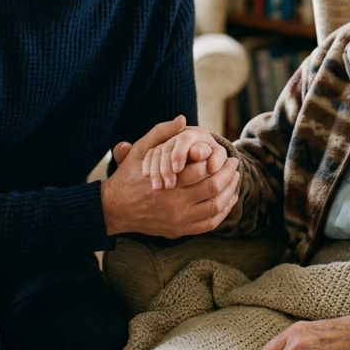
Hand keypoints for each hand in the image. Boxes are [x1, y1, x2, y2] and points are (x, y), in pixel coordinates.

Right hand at [101, 117, 239, 237]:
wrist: (114, 209)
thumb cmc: (128, 176)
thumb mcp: (140, 150)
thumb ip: (161, 133)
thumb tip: (182, 119)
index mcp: (167, 182)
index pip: (203, 170)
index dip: (220, 162)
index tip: (227, 155)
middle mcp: (174, 204)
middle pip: (213, 188)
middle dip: (228, 175)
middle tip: (234, 165)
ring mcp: (178, 220)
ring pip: (215, 207)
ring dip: (230, 192)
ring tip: (235, 180)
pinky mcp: (179, 231)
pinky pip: (209, 223)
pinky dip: (223, 212)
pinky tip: (228, 200)